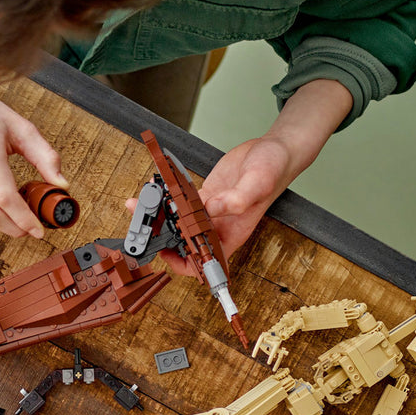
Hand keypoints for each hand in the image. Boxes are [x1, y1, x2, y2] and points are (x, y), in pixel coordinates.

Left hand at [157, 134, 296, 279]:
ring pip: (178, 222)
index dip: (184, 264)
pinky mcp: (204, 196)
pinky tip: (155, 187)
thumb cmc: (274, 169)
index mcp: (231, 234)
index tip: (167, 254)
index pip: (205, 261)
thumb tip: (210, 209)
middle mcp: (218, 226)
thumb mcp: (258, 183)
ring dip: (158, 215)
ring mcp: (209, 212)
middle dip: (161, 236)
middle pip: (184, 242)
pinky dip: (166, 197)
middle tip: (144, 223)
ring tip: (141, 203)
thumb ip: (237, 199)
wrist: (273, 150)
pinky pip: (179, 202)